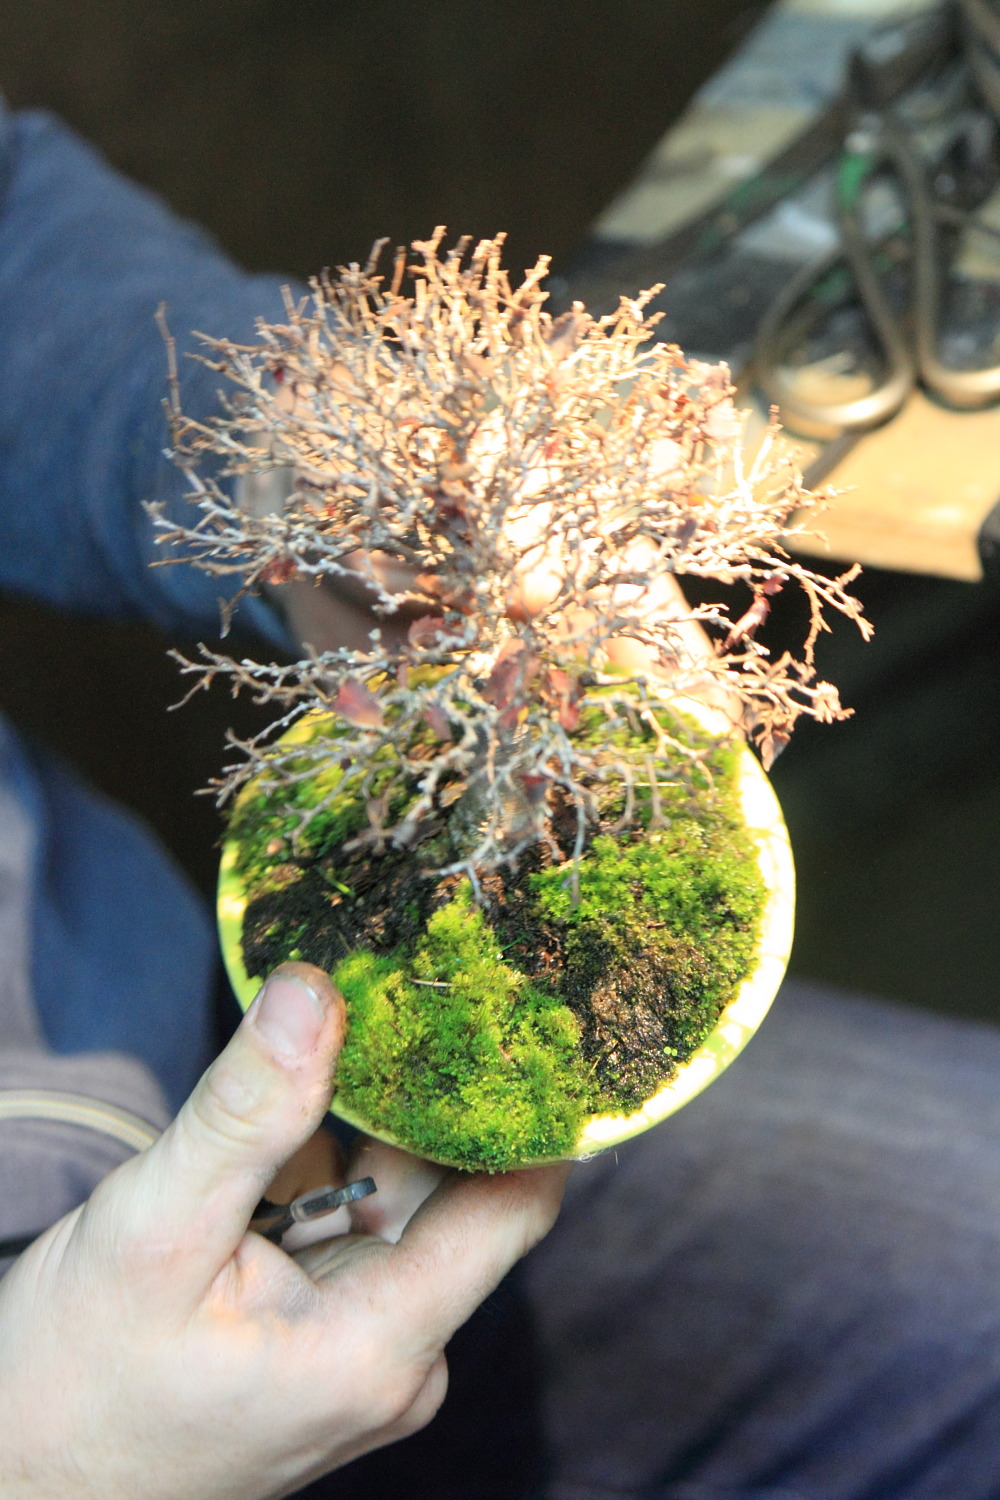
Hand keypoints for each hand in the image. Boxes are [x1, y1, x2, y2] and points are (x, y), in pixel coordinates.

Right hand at [0, 961, 567, 1499]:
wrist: (18, 1481)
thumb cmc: (72, 1385)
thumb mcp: (153, 1231)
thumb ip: (244, 1113)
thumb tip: (314, 992)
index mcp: (379, 1348)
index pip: (512, 1207)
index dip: (529, 1105)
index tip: (523, 1009)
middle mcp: (395, 1354)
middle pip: (459, 1194)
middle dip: (444, 1088)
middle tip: (438, 976)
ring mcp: (363, 1345)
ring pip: (402, 1198)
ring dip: (384, 1115)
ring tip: (379, 1002)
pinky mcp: (327, 1332)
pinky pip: (355, 1221)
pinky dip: (338, 1156)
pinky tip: (317, 1084)